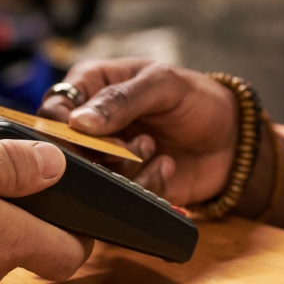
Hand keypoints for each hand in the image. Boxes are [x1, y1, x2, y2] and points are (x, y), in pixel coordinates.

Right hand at [39, 59, 237, 206]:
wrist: (230, 140)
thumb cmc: (195, 99)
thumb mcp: (163, 85)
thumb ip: (122, 99)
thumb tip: (78, 121)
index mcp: (90, 86)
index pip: (53, 109)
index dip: (65, 127)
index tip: (92, 135)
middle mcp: (90, 125)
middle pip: (65, 151)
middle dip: (99, 153)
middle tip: (130, 146)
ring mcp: (105, 160)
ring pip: (91, 178)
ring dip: (126, 168)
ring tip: (153, 148)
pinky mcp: (123, 188)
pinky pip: (118, 198)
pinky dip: (145, 184)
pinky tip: (166, 166)